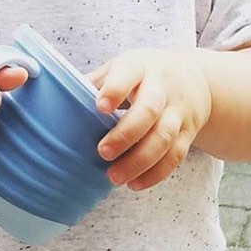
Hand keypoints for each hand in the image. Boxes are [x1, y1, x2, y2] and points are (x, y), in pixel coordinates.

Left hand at [88, 48, 210, 190]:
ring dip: (139, 160)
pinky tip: (134, 184)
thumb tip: (58, 98)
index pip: (128, 74)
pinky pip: (175, 156)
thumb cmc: (145, 73)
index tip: (100, 107)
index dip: (115, 90)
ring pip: (164, 137)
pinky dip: (155, 173)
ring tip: (114, 177)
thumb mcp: (122, 67)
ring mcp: (178, 110)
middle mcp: (162, 87)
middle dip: (126, 134)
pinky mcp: (188, 132)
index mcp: (140, 66)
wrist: (193, 77)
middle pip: (149, 109)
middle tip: (102, 152)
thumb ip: (96, 82)